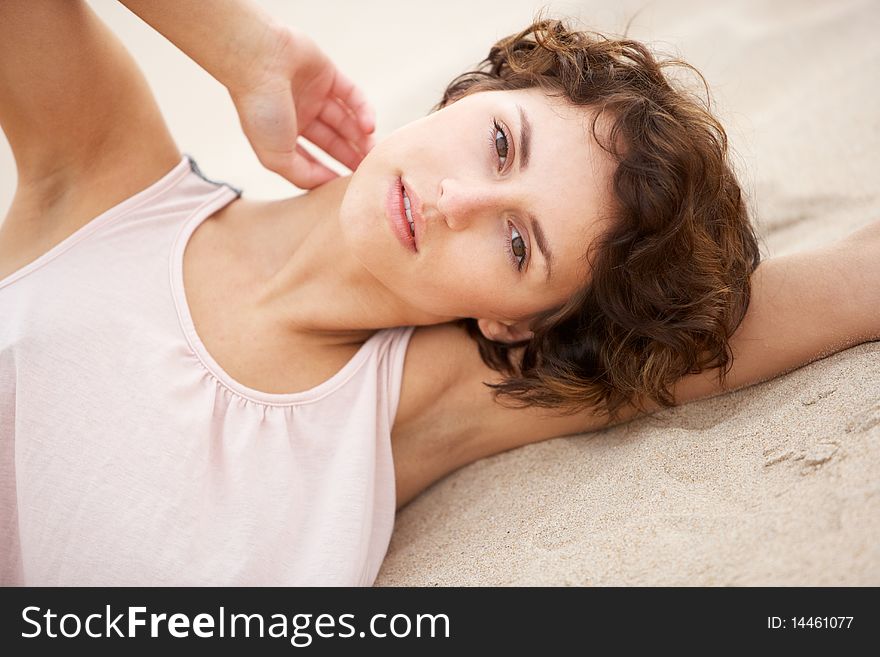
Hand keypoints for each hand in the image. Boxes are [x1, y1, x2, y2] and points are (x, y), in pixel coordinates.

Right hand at [229, 26, 374, 188]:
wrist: (256, 59)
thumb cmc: (261, 111)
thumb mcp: (276, 156)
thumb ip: (301, 175)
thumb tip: (327, 185)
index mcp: (283, 135)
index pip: (312, 160)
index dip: (329, 174)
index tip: (348, 187)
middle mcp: (299, 115)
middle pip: (333, 141)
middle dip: (351, 157)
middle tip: (370, 170)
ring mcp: (314, 94)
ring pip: (346, 120)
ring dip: (361, 137)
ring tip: (374, 151)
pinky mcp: (328, 74)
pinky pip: (352, 95)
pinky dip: (363, 110)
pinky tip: (369, 127)